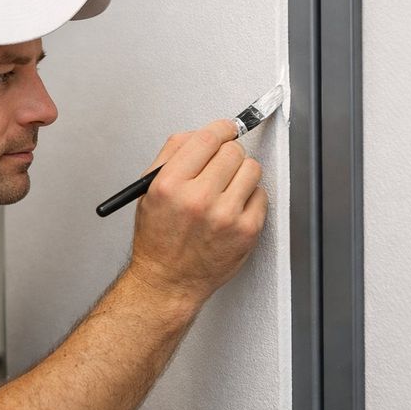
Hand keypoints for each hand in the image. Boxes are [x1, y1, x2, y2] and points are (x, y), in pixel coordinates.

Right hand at [129, 120, 267, 300]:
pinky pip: (261, 194)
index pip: (207, 139)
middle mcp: (197, 200)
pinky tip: (232, 208)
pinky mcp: (246, 231)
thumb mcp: (149, 190)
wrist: (168, 280)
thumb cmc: (158, 238)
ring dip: (241, 174)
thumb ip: (172, 155)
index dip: (221, 129)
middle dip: (228, 154)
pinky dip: (250, 197)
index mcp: (170, 185)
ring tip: (226, 189)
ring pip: (252, 169)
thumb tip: (204, 132)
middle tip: (221, 166)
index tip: (226, 129)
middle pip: (233, 151)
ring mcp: (225, 216)